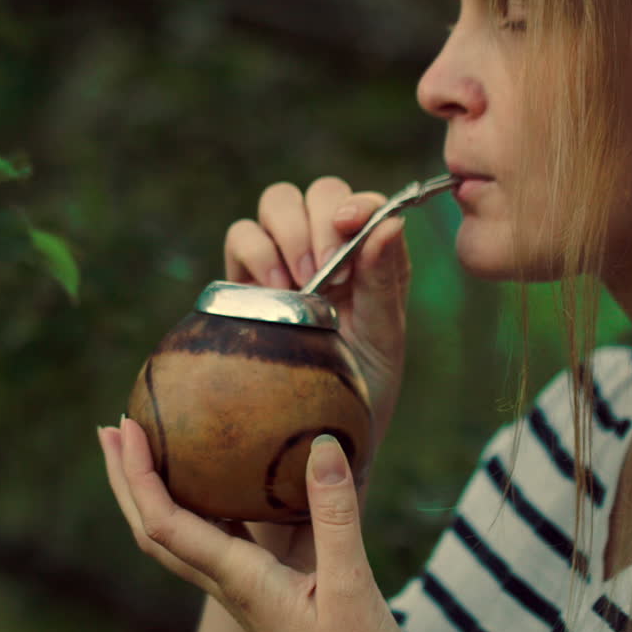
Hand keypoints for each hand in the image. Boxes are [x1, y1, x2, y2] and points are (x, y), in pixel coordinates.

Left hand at [99, 419, 412, 631]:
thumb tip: (319, 445)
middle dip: (125, 479)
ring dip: (152, 490)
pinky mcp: (262, 588)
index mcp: (238, 581)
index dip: (139, 474)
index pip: (164, 522)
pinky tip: (218, 477)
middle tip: (110, 428)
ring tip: (145, 443)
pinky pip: (218, 536)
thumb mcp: (353, 586)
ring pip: (177, 534)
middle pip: (152, 528)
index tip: (128, 427)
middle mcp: (227, 583)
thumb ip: (337, 516)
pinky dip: (201, 502)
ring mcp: (241, 588)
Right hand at [224, 177, 410, 445]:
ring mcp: (284, 260)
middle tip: (323, 270)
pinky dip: (254, 253)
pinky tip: (270, 293)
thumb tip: (391, 223)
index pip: (364, 204)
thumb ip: (385, 280)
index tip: (349, 227)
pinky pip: (240, 235)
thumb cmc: (359, 391)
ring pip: (277, 202)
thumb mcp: (384, 339)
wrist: (312, 439)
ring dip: (286, 233)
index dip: (357, 204)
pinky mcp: (244, 279)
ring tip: (296, 284)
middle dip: (319, 221)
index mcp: (371, 258)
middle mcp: (328, 249)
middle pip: (318, 192)